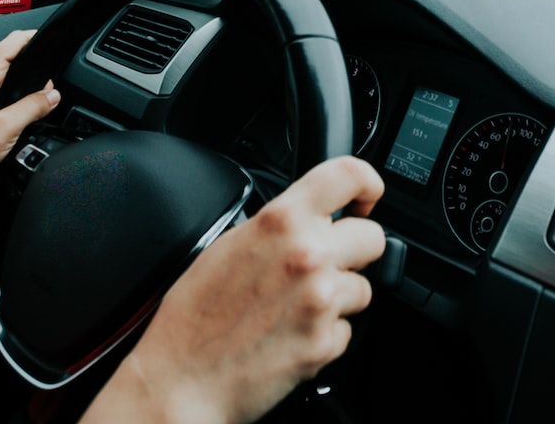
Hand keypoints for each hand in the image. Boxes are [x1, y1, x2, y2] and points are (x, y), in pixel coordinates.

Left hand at [0, 29, 60, 212]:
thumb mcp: (6, 129)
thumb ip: (33, 107)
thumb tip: (52, 95)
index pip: (9, 44)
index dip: (30, 38)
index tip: (46, 36)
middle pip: (5, 62)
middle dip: (30, 66)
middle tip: (51, 81)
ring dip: (19, 86)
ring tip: (37, 99)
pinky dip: (7, 103)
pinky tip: (14, 121)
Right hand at [87, 156, 385, 423]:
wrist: (182, 379)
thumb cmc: (194, 317)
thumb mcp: (229, 245)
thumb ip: (278, 226)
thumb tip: (311, 219)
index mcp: (280, 221)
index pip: (348, 175)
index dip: (367, 185)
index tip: (365, 199)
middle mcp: (308, 254)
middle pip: (372, 237)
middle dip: (354, 252)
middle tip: (326, 266)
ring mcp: (321, 299)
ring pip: (363, 288)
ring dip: (338, 298)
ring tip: (294, 309)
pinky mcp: (325, 342)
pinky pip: (346, 330)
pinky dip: (325, 335)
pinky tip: (290, 335)